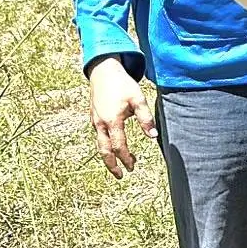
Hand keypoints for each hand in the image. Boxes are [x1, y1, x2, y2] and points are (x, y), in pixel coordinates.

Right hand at [88, 56, 154, 177]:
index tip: (132, 167)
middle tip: (120, 175)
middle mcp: (100, 123)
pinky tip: (113, 145)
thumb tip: (153, 136)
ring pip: (99, 144)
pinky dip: (104, 144)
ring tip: (117, 164)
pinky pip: (98, 135)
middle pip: (104, 150)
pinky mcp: (93, 116)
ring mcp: (95, 120)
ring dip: (108, 156)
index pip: (119, 146)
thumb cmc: (123, 85)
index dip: (126, 158)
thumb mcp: (138, 99)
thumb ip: (145, 118)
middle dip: (111, 165)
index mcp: (112, 121)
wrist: (103, 71)